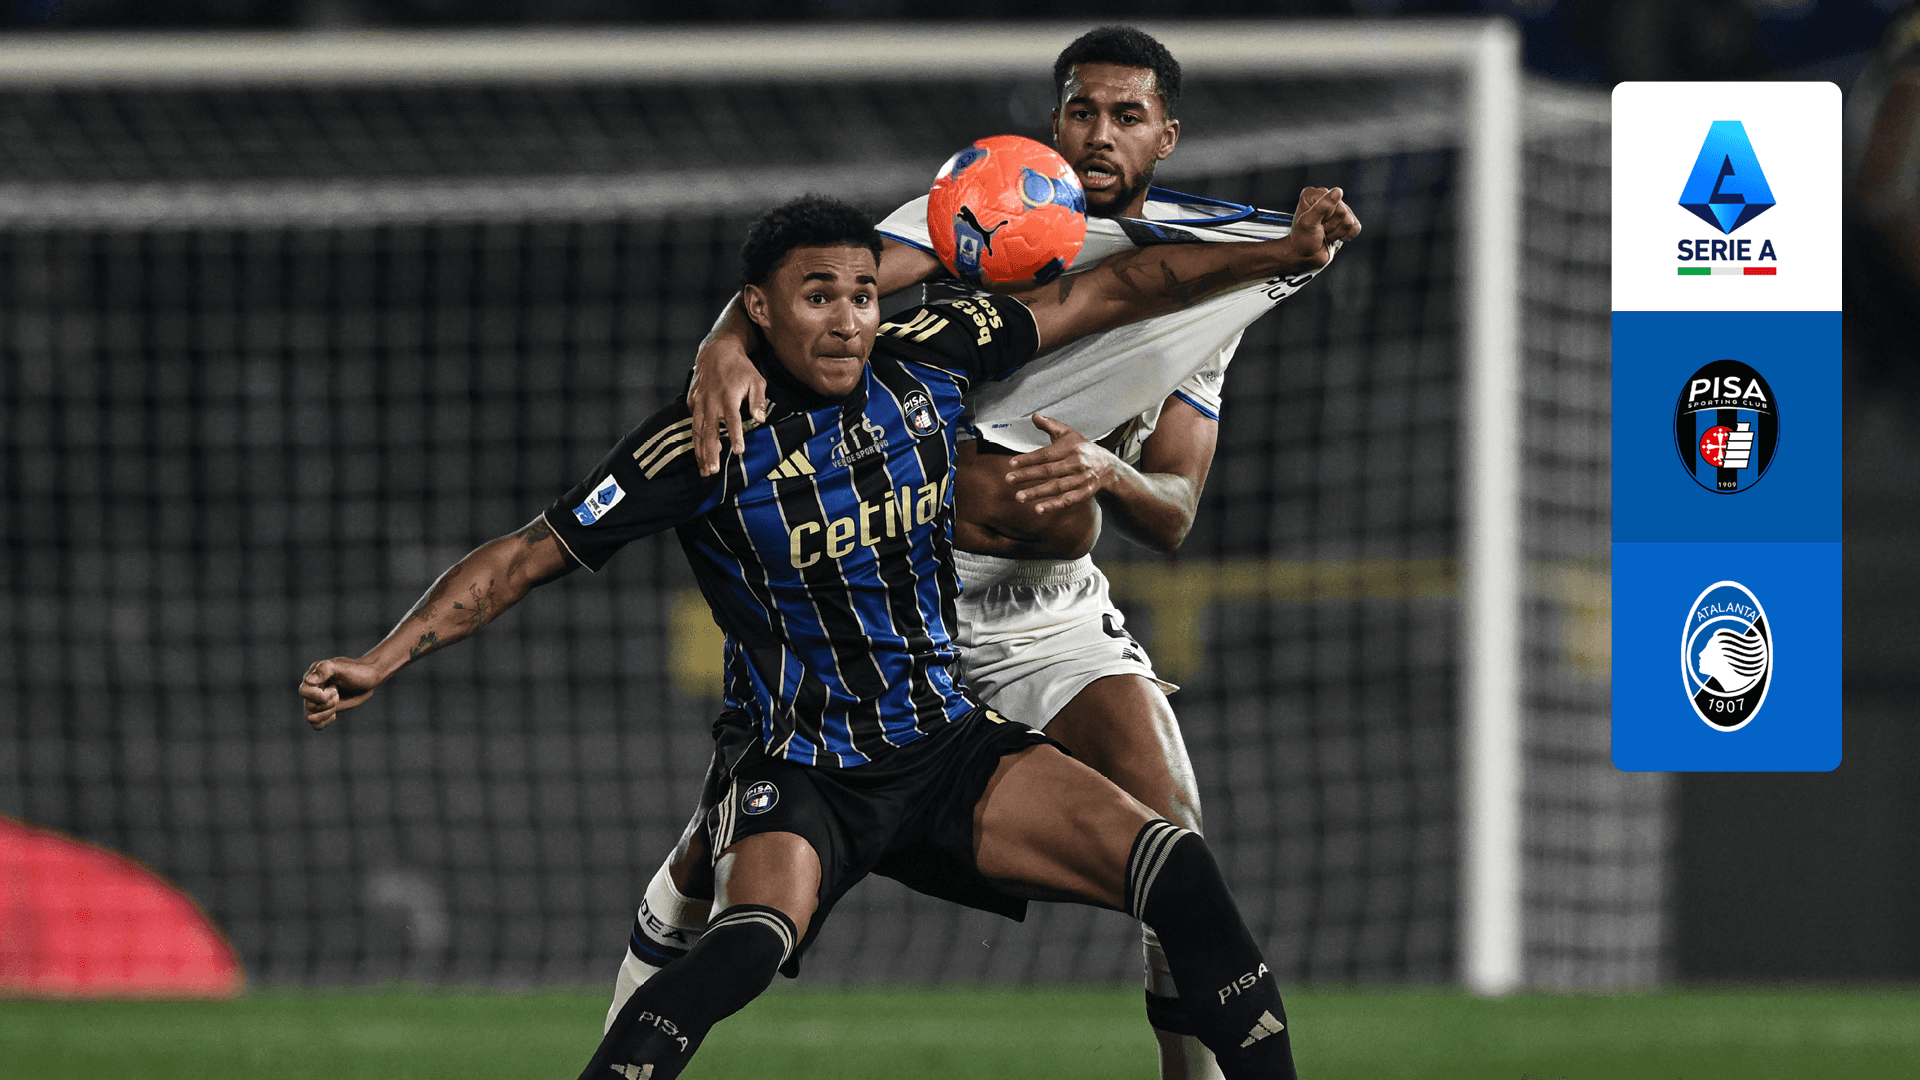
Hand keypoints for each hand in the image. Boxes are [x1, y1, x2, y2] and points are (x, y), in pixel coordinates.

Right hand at [299, 656, 383, 729]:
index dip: (320, 696)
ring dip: (326, 713)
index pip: (304, 692)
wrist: (368, 678)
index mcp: (312, 677)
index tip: (335, 689)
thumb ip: (324, 670)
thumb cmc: (356, 670)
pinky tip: (334, 714)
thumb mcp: (341, 667)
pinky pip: (315, 724)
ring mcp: (318, 701)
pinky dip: (324, 722)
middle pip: (309, 707)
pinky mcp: (325, 710)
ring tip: (336, 702)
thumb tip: (308, 680)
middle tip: (337, 694)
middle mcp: (312, 690)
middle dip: (328, 703)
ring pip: (311, 718)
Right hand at [688, 342, 768, 475]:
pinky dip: (697, 441)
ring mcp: (700, 403)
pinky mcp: (693, 403)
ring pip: (698, 431)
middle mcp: (711, 401)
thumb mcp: (756, 380)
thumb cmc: (741, 369)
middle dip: (711, 452)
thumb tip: (761, 419)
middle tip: (713, 470)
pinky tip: (701, 454)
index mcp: (728, 395)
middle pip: (710, 430)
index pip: (732, 419)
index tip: (738, 450)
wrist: (717, 352)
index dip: (735, 435)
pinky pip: (694, 425)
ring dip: (701, 452)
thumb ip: (758, 401)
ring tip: (705, 470)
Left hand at [1004, 414, 1117, 513]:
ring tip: (1020, 497)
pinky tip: (1039, 508)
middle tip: (1009, 480)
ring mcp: (1081, 479)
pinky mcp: (1085, 492)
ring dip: (1037, 493)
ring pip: (1057, 487)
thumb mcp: (1068, 434)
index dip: (1028, 459)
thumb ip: (1050, 425)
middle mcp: (1076, 463)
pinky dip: (1054, 505)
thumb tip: (1034, 417)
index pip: (1046, 454)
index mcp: (1070, 448)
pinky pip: (1068, 500)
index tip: (1012, 464)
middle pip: (1048, 471)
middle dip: (1027, 476)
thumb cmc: (1083, 449)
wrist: (1108, 467)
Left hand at [1283, 186, 1361, 269]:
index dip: (1326, 217)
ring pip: (1350, 221)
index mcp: (1313, 195)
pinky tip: (1333, 236)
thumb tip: (1338, 191)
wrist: (1306, 258)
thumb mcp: (1309, 223)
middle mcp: (1325, 199)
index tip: (1315, 224)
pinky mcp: (1345, 221)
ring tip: (1324, 234)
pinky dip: (1345, 236)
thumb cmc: (1302, 241)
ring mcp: (1336, 210)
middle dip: (1331, 226)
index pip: (1334, 202)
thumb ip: (1322, 207)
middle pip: (1343, 212)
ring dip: (1336, 233)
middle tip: (1319, 231)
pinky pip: (1356, 227)